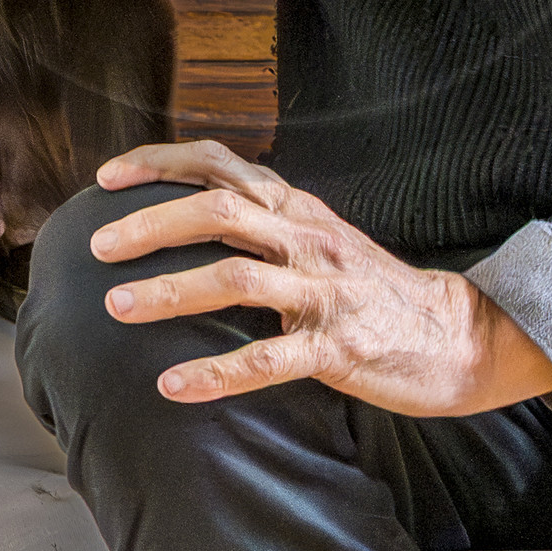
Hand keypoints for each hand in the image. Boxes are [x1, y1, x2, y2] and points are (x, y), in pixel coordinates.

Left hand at [92, 139, 551, 416]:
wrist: (455, 333)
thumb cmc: (374, 289)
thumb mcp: (319, 237)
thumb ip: (265, 221)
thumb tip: (192, 211)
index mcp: (298, 207)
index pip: (222, 164)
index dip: (161, 164)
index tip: (107, 178)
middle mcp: (307, 237)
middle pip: (218, 212)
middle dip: (150, 224)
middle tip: (96, 246)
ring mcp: (323, 291)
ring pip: (235, 277)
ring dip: (169, 291)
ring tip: (116, 307)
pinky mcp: (337, 345)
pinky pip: (267, 358)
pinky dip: (215, 372)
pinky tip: (173, 386)